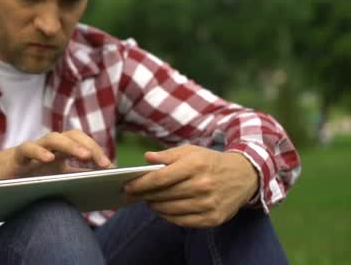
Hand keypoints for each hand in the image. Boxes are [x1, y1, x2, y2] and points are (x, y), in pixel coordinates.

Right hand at [0, 130, 112, 180]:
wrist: (0, 177)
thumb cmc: (30, 176)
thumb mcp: (58, 177)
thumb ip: (79, 175)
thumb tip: (105, 177)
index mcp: (61, 151)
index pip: (82, 143)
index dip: (96, 151)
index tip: (110, 167)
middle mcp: (50, 146)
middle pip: (72, 135)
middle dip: (89, 146)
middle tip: (102, 163)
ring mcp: (35, 148)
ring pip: (53, 138)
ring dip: (70, 145)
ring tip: (84, 156)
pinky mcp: (18, 155)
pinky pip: (28, 149)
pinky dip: (39, 152)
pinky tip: (49, 159)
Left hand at [124, 145, 257, 227]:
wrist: (243, 176)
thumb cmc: (210, 162)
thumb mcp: (191, 151)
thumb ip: (167, 154)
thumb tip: (147, 158)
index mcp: (195, 165)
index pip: (160, 178)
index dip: (140, 184)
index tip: (128, 186)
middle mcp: (203, 185)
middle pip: (163, 195)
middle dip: (144, 195)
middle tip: (134, 194)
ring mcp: (208, 204)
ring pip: (170, 210)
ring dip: (154, 206)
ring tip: (148, 200)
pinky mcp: (213, 218)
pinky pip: (181, 221)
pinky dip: (168, 216)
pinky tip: (163, 209)